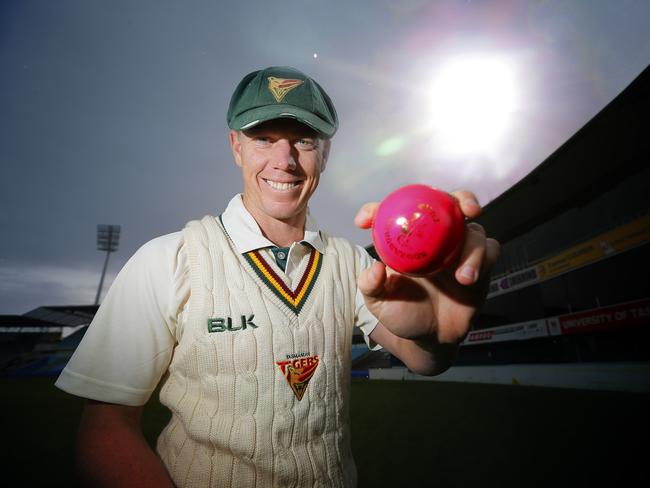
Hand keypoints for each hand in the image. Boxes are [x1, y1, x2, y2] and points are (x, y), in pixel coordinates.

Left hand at [355, 189, 499, 344]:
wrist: (429, 338)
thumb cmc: (402, 314)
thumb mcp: (379, 303)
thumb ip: (372, 286)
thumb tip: (375, 269)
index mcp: (406, 240)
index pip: (394, 212)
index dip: (377, 209)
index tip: (363, 221)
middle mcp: (435, 238)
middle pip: (449, 204)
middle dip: (459, 198)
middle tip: (463, 207)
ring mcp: (459, 249)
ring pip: (474, 230)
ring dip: (473, 247)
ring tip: (462, 276)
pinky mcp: (480, 264)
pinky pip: (490, 251)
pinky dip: (483, 260)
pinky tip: (468, 279)